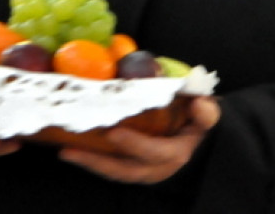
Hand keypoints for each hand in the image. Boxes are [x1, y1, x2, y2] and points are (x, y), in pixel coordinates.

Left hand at [59, 96, 219, 183]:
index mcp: (176, 153)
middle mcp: (157, 168)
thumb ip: (206, 113)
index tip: (115, 133)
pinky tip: (73, 151)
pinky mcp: (133, 168)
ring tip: (66, 152)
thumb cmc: (199, 124)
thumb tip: (200, 103)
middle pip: (126, 169)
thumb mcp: (208, 116)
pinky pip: (111, 168)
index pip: (155, 152)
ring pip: (115, 172)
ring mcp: (144, 171)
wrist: (200, 142)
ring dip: (91, 163)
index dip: (135, 144)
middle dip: (99, 161)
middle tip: (73, 149)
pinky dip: (94, 161)